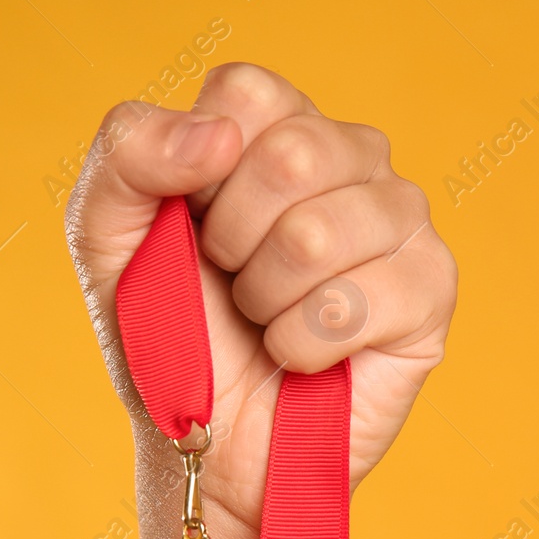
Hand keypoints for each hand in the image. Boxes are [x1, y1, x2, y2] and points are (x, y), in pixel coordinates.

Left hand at [65, 63, 455, 538]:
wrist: (208, 445)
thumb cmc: (169, 334)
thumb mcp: (106, 234)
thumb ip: (128, 152)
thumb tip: (216, 136)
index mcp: (279, 127)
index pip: (250, 93)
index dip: (200, 172)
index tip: (192, 227)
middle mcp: (354, 159)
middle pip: (292, 155)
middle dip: (234, 243)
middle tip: (234, 284)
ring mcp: (403, 221)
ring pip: (319, 235)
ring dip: (267, 300)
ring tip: (268, 322)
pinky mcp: (432, 290)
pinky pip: (351, 304)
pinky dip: (303, 346)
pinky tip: (305, 358)